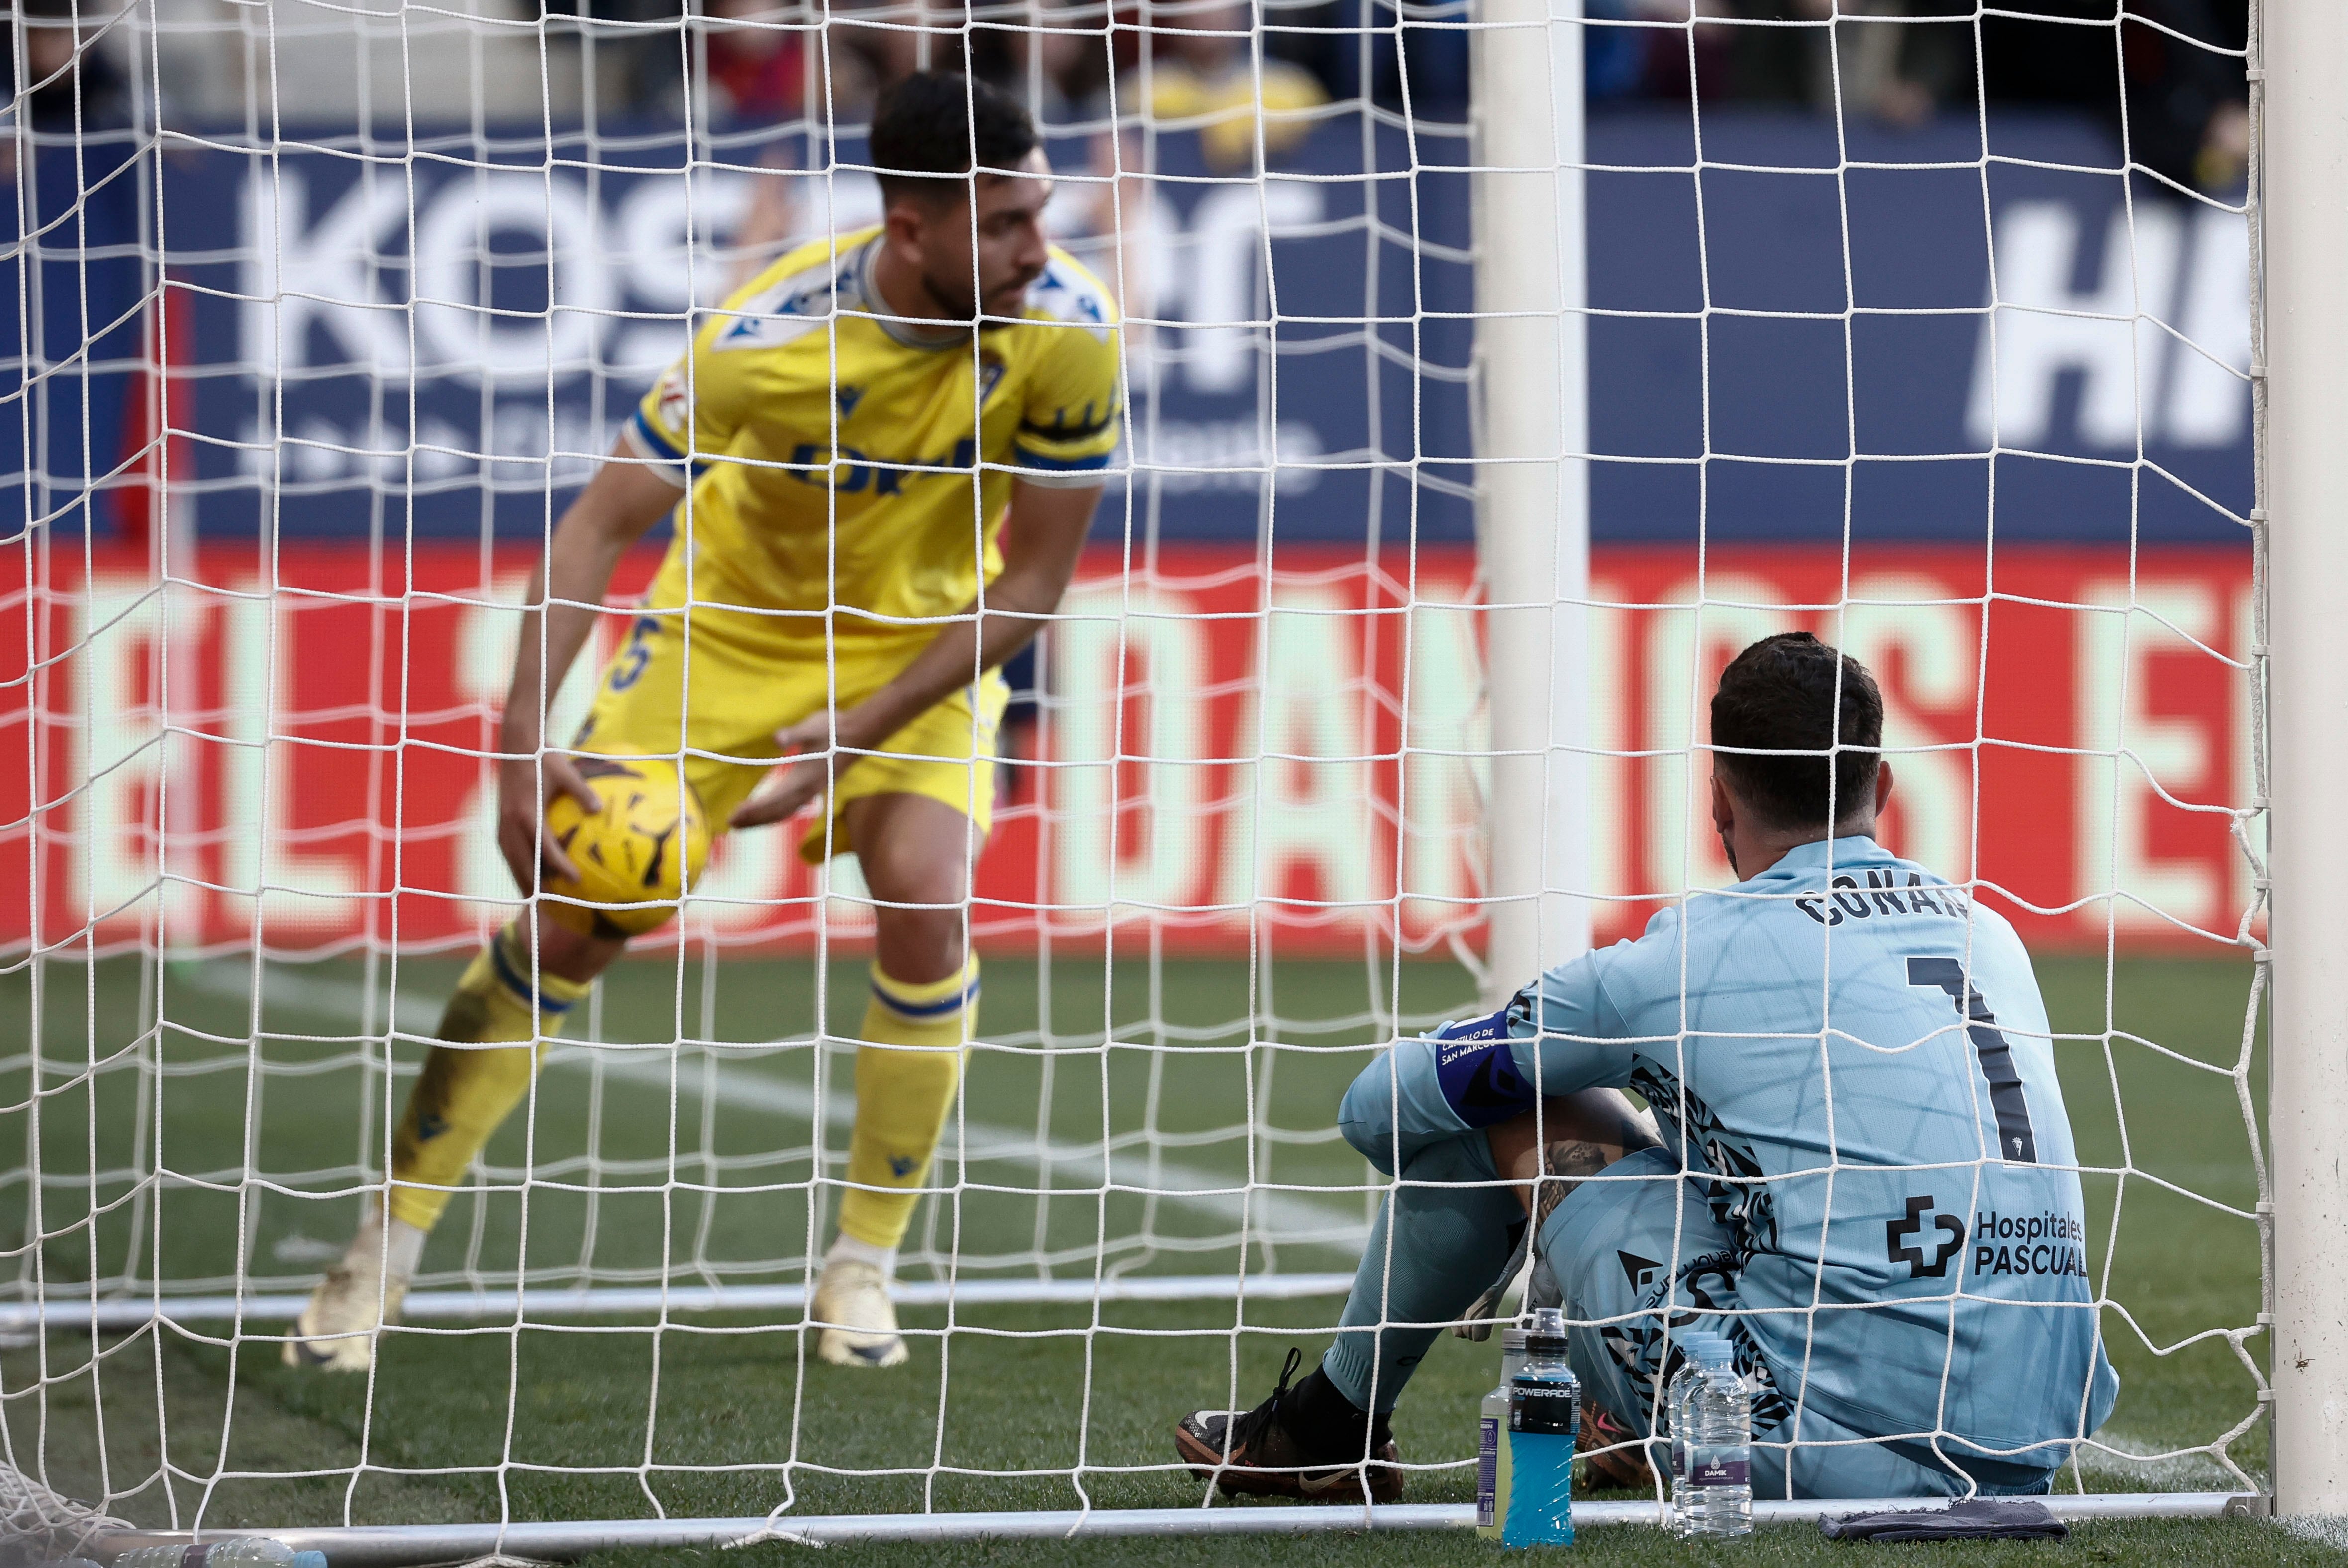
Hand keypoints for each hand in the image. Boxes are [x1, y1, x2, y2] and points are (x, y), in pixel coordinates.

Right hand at [497, 738, 601, 892]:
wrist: (515, 744)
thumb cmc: (544, 756)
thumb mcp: (566, 771)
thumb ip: (582, 791)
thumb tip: (599, 809)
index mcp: (528, 813)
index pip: (545, 848)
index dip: (559, 866)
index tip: (575, 880)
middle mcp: (512, 822)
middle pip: (523, 863)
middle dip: (535, 886)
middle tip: (549, 905)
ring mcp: (503, 823)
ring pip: (512, 860)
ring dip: (522, 880)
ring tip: (534, 899)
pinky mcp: (500, 821)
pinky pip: (508, 850)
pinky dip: (517, 866)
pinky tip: (527, 876)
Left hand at [730, 711, 853, 830]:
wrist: (858, 734)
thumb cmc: (832, 728)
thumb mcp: (812, 726)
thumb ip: (794, 734)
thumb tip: (778, 737)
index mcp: (803, 778)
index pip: (774, 799)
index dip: (754, 808)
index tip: (736, 814)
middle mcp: (808, 790)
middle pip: (777, 812)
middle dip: (754, 819)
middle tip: (731, 824)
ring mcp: (812, 792)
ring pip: (784, 813)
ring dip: (764, 820)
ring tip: (744, 824)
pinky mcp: (815, 789)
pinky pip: (791, 809)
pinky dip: (776, 815)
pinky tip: (768, 814)